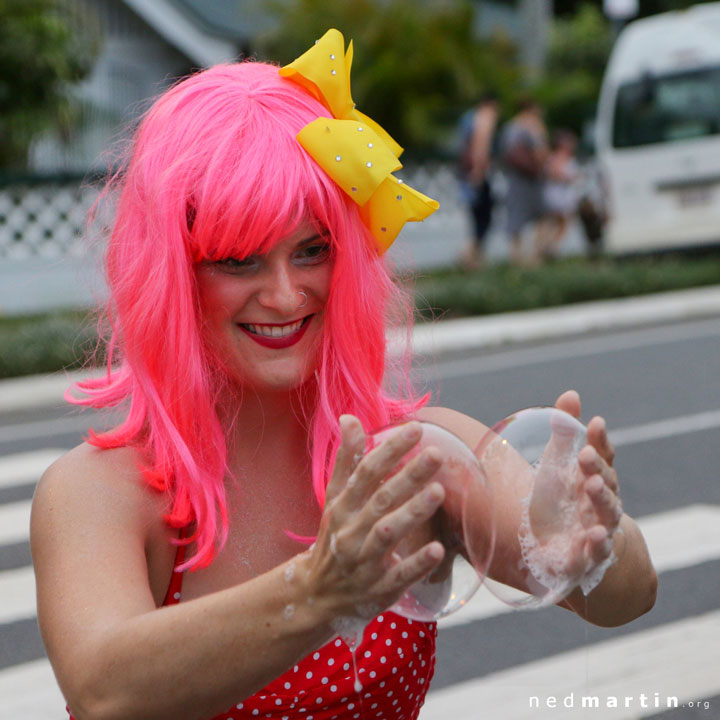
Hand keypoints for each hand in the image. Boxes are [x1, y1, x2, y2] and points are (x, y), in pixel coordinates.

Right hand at [302, 415, 445, 619]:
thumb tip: (349, 418)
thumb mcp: (335, 498)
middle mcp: (351, 530)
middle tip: (436, 454)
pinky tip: (437, 549)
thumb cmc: (334, 538)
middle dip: (409, 476)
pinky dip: (416, 563)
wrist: (317, 595)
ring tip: (438, 492)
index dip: (390, 450)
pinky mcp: (379, 588)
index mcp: (343, 506)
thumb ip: (346, 459)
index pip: (366, 472)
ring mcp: (365, 561)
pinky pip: (398, 575)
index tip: (415, 429)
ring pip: (388, 533)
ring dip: (412, 512)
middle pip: (381, 499)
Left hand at [555, 390, 621, 571]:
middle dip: (597, 468)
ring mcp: (597, 528)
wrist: (568, 549)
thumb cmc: (564, 500)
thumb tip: (571, 394)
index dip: (600, 440)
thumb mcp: (559, 464)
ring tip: (593, 485)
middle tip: (585, 454)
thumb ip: (565, 433)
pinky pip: (595, 551)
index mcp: (593, 477)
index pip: (602, 456)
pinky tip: (594, 535)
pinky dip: (596, 543)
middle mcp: (600, 502)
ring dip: (601, 500)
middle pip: (605, 482)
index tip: (594, 422)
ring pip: (605, 514)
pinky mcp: (587, 556)